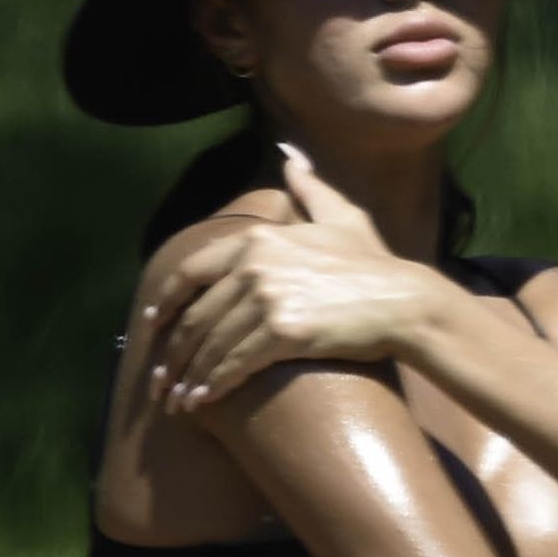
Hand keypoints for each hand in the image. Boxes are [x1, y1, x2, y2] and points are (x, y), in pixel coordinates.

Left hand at [140, 141, 439, 410]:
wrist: (404, 301)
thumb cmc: (374, 264)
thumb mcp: (340, 216)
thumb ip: (308, 187)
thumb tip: (290, 154)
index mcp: (258, 239)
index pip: (193, 272)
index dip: (167, 302)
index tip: (153, 324)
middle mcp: (255, 265)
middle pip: (197, 316)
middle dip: (172, 353)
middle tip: (160, 380)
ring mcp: (267, 298)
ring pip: (211, 345)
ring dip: (188, 377)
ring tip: (177, 401)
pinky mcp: (282, 333)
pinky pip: (234, 364)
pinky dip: (212, 386)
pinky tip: (202, 402)